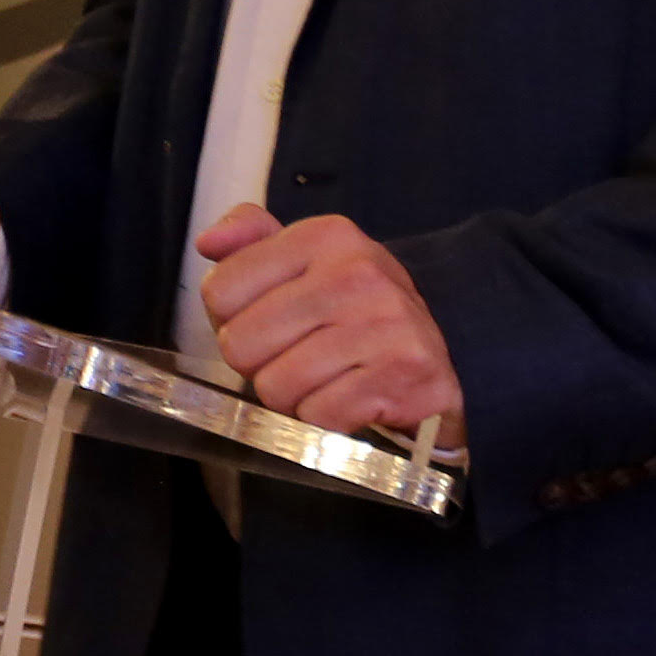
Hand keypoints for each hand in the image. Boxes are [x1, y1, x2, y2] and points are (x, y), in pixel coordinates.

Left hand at [195, 205, 462, 437]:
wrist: (446, 353)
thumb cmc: (357, 310)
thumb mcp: (309, 260)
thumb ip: (251, 242)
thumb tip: (209, 241)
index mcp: (324, 237)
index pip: (221, 291)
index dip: (232, 319)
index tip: (269, 320)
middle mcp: (356, 273)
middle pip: (241, 344)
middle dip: (259, 364)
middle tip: (297, 356)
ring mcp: (384, 324)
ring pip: (276, 386)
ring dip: (293, 396)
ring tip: (325, 378)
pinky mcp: (402, 374)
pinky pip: (317, 416)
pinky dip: (326, 419)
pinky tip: (350, 398)